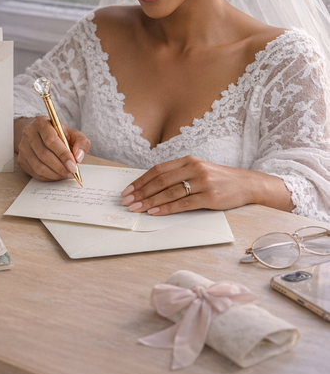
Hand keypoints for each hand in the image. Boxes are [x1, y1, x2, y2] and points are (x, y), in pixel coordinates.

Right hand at [15, 116, 89, 181]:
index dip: (63, 155)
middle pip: (44, 155)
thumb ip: (81, 143)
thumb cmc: (59, 135)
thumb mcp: (73, 134)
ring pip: (38, 166)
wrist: (41, 135)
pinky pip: (35, 173)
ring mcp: (23, 147)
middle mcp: (29, 133)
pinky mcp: (21, 159)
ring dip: (55, 174)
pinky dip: (48, 177)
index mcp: (42, 123)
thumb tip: (78, 157)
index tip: (73, 165)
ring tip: (66, 174)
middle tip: (71, 172)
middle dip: (60, 167)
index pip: (51, 140)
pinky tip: (57, 175)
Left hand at [120, 155, 292, 214]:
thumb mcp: (198, 170)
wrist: (246, 184)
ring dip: (150, 202)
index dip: (141, 180)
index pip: (158, 170)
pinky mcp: (210, 197)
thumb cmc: (218, 179)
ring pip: (169, 192)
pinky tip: (155, 212)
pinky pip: (183, 203)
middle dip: (141, 192)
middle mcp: (194, 168)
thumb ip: (178, 175)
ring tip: (137, 209)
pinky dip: (167, 208)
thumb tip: (151, 186)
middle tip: (127, 202)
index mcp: (188, 160)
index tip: (128, 190)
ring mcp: (202, 182)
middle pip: (160, 181)